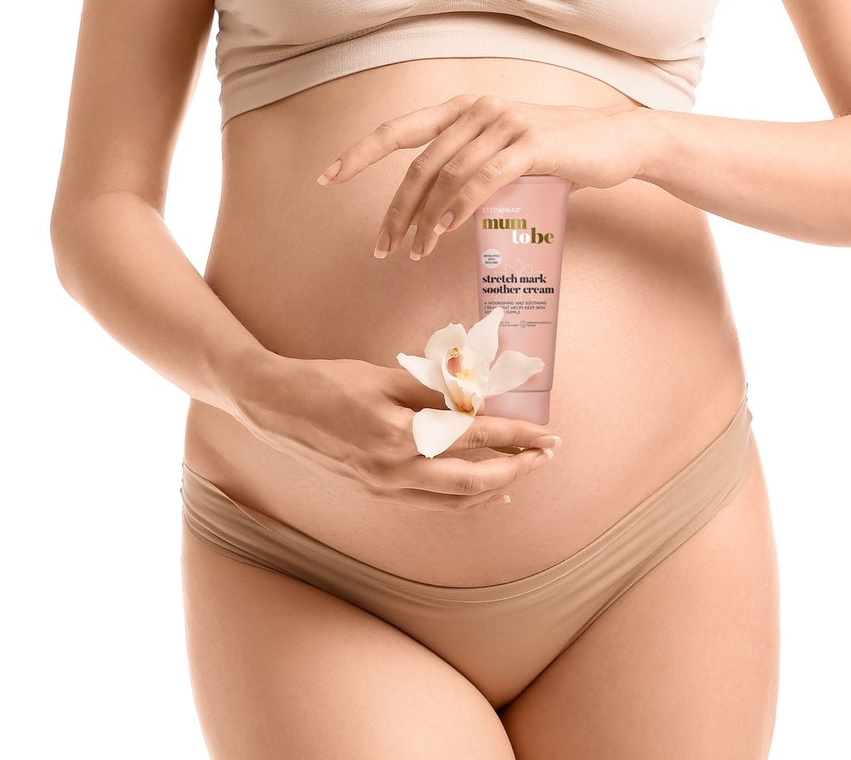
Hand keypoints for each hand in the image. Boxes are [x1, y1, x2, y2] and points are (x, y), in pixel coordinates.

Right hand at [228, 351, 560, 511]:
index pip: (475, 437)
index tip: (546, 433)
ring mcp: (383, 488)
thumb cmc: (325, 383)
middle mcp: (394, 472)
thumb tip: (479, 399)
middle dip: (517, 469)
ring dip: (495, 488)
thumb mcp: (383, 376)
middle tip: (546, 455)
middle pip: (473, 482)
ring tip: (523, 473)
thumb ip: (434, 391)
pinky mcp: (375, 492)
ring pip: (454, 501)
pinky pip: (431, 504)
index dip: (517, 435)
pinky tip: (481, 493)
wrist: (272, 405)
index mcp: (399, 436)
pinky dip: (463, 500)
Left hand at [315, 94, 647, 259]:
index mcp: (465, 108)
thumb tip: (441, 207)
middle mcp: (478, 109)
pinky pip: (481, 179)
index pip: (400, 130)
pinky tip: (444, 232)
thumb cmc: (561, 152)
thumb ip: (473, 166)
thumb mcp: (507, 150)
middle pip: (419, 164)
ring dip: (424, 221)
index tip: (327, 177)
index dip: (359, 153)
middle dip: (394, 211)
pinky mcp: (530, 145)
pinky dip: (457, 208)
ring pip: (446, 176)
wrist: (618, 142)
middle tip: (382, 249)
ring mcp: (504, 123)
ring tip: (414, 254)